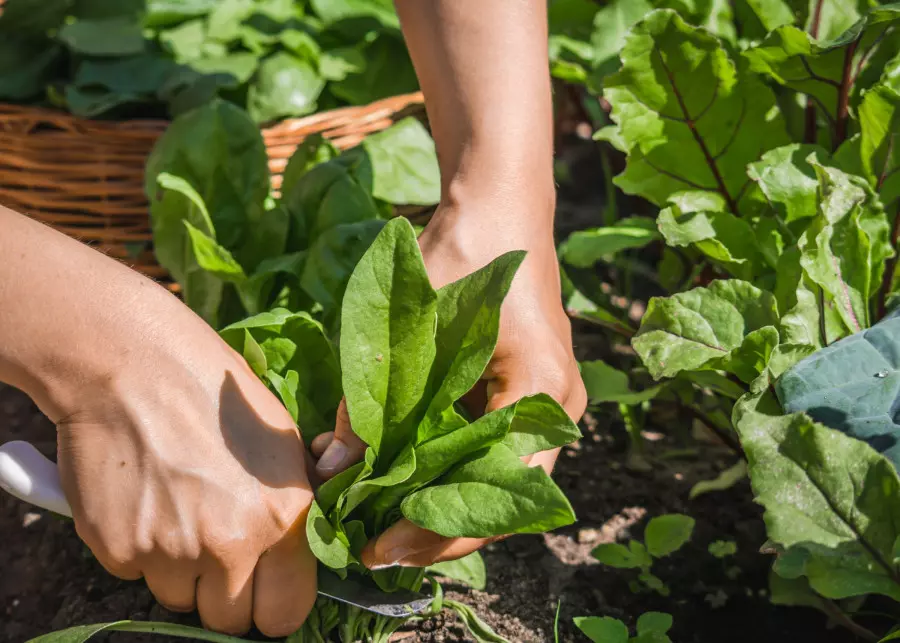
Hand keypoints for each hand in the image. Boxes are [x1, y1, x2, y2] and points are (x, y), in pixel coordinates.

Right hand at [55, 290, 316, 635]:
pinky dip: (140, 548)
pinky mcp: (117, 549)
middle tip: (216, 546)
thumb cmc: (214, 393)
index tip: (264, 588)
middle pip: (229, 619)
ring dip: (180, 570)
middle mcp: (229, 545)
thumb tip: (302, 545)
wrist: (131, 364)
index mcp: (282, 518)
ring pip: (178, 598)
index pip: (287, 612)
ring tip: (177, 507)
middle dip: (225, 592)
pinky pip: (136, 572)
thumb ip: (294, 505)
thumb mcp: (282, 442)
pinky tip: (144, 497)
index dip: (274, 602)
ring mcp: (169, 552)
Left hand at [312, 191, 586, 567]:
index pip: (495, 491)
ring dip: (438, 501)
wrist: (499, 204)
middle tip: (373, 544)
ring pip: (493, 478)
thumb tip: (331, 469)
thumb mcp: (410, 320)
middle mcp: (557, 409)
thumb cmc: (463, 249)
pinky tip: (397, 475)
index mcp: (541, 390)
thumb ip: (372, 396)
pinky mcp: (526, 394)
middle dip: (436, 528)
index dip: (437, 531)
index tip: (379, 547)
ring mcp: (546, 403)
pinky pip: (488, 449)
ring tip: (378, 519)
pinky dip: (444, 468)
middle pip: (500, 498)